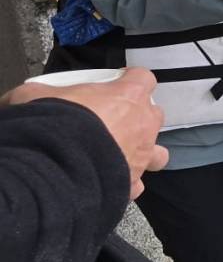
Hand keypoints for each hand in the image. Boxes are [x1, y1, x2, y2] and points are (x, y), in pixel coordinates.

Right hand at [3, 68, 168, 198]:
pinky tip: (110, 180)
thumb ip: (42, 91)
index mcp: (128, 96)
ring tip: (121, 153)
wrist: (56, 165)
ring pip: (157, 152)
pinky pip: (136, 183)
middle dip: (137, 116)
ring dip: (142, 151)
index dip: (130, 80)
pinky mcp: (132, 183)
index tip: (116, 83)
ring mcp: (142, 156)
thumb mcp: (37, 95)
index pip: (143, 78)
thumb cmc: (54, 122)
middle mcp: (143, 124)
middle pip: (153, 114)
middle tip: (112, 119)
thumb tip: (27, 94)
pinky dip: (126, 182)